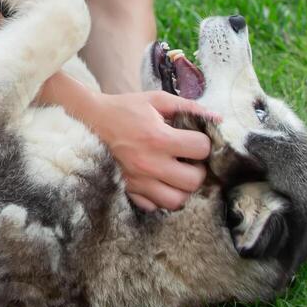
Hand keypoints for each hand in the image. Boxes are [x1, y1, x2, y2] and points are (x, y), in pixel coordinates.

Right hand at [86, 90, 219, 212]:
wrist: (89, 120)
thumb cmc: (125, 108)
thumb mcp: (156, 100)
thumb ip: (188, 108)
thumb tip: (218, 119)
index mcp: (158, 138)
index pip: (201, 149)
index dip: (203, 143)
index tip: (194, 139)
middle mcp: (149, 163)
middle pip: (194, 181)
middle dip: (197, 170)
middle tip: (188, 160)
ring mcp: (138, 180)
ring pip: (176, 201)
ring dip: (181, 188)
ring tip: (176, 175)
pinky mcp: (128, 190)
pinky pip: (154, 207)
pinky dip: (160, 198)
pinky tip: (159, 183)